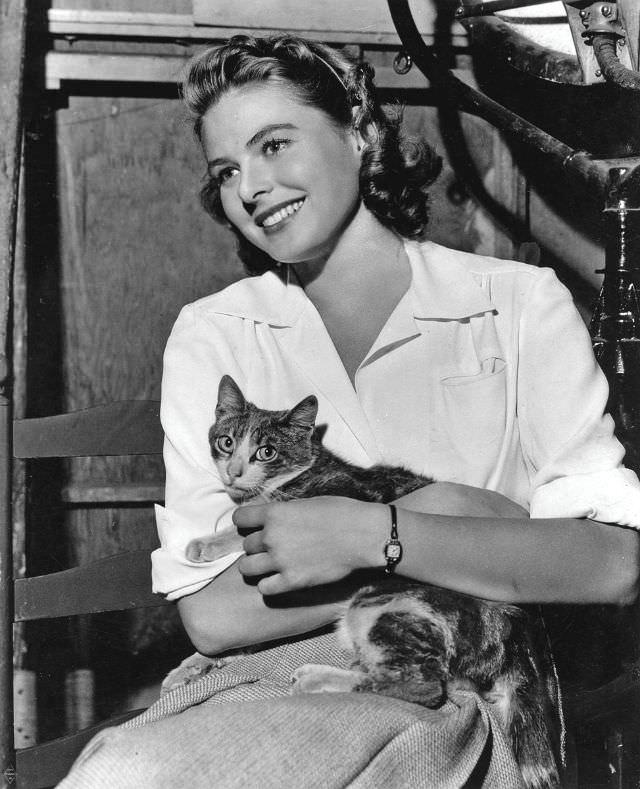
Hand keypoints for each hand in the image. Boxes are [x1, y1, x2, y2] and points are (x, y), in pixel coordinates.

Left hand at [233, 497, 386, 595]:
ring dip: (257, 565)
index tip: (254, 526)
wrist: (364, 535)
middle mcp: (271, 537)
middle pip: (246, 545)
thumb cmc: (341, 512)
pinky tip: (280, 579)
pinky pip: (264, 588)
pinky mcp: (292, 581)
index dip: (246, 523)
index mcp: (275, 513)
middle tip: (273, 546)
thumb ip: (284, 513)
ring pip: (247, 567)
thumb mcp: (306, 503)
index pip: (239, 519)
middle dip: (257, 545)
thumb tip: (272, 520)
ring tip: (271, 564)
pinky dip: (269, 584)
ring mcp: (280, 561)